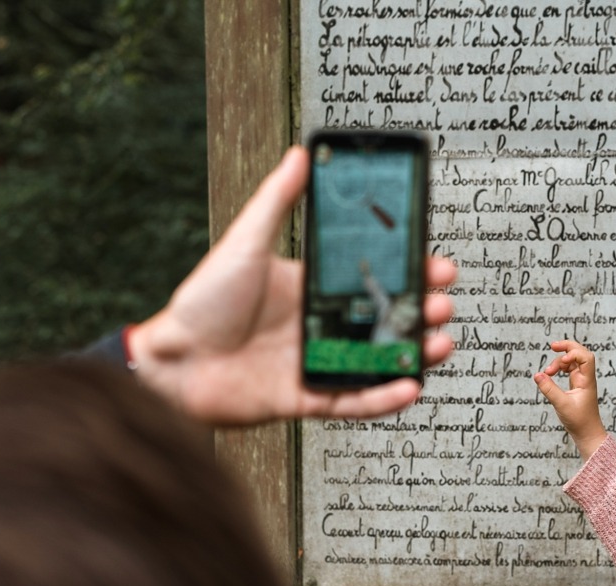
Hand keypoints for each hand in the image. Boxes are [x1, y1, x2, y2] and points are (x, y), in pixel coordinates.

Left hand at [126, 146, 456, 423]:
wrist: (171, 361)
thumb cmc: (200, 302)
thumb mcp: (245, 243)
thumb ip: (276, 201)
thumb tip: (301, 154)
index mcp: (310, 290)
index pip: (371, 279)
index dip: (407, 273)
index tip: (437, 263)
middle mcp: (317, 328)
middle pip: (382, 321)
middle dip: (418, 312)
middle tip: (444, 302)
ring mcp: (314, 365)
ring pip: (377, 362)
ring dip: (412, 355)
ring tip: (441, 343)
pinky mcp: (305, 400)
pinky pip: (352, 401)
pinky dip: (383, 398)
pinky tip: (410, 386)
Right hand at [534, 340, 606, 458]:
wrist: (587, 433)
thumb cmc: (579, 421)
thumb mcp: (561, 404)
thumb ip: (549, 389)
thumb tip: (537, 375)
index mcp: (587, 380)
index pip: (585, 357)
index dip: (573, 353)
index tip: (561, 362)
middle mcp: (586, 377)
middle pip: (580, 353)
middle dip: (567, 347)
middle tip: (552, 346)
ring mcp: (581, 380)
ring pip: (572, 361)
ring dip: (559, 361)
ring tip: (547, 372)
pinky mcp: (576, 384)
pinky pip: (569, 369)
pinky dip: (559, 368)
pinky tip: (550, 374)